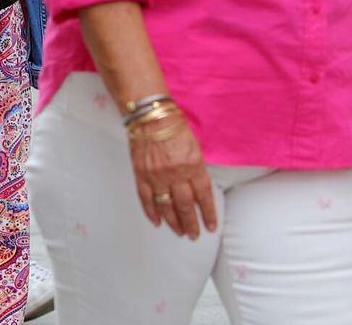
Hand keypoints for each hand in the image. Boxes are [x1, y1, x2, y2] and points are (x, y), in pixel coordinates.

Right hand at [131, 117, 218, 239]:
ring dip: (174, 222)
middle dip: (191, 223)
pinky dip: (151, 212)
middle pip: (185, 206)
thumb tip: (199, 191)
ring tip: (180, 232)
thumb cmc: (174, 126)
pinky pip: (146, 198)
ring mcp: (156, 175)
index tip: (210, 226)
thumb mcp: (194, 147)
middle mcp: (175, 173)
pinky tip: (157, 222)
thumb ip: (197, 169)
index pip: (203, 196)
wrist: (149, 115)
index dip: (208, 214)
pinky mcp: (141, 174)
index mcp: (193, 165)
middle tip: (193, 234)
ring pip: (166, 206)